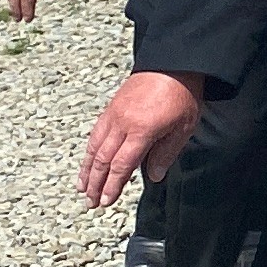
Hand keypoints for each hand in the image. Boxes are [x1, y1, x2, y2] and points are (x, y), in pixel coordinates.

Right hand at [79, 72, 202, 206]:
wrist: (173, 62)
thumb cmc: (182, 94)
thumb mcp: (183, 127)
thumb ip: (166, 154)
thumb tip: (153, 176)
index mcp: (141, 130)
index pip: (121, 165)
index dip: (112, 185)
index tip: (106, 201)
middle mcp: (122, 123)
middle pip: (103, 159)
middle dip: (95, 184)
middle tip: (91, 203)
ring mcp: (113, 114)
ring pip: (94, 147)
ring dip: (87, 170)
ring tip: (82, 188)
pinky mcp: (111, 108)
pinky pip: (96, 133)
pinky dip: (89, 151)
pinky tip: (87, 161)